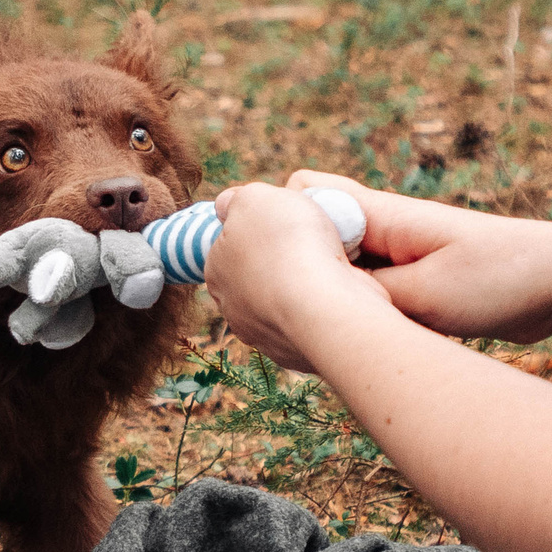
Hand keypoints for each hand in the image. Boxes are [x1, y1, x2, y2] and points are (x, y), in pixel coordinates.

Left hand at [205, 181, 394, 371]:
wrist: (324, 304)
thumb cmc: (289, 243)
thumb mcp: (256, 197)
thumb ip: (236, 199)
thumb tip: (225, 205)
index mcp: (217, 270)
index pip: (232, 245)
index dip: (260, 230)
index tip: (286, 224)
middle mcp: (232, 308)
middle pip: (256, 276)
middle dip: (279, 262)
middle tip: (308, 246)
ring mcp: (263, 336)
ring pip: (281, 304)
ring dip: (300, 289)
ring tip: (327, 270)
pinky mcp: (295, 354)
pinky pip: (307, 324)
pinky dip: (319, 311)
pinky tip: (335, 297)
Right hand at [277, 171, 551, 342]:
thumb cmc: (503, 279)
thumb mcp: (425, 296)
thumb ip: (365, 296)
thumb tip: (309, 302)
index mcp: (381, 214)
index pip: (303, 192)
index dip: (276, 222)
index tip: (261, 265)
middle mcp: (383, 228)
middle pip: (312, 230)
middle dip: (292, 263)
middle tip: (285, 309)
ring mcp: (397, 255)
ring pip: (336, 266)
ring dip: (326, 294)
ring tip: (314, 331)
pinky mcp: (413, 284)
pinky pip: (363, 291)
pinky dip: (352, 312)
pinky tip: (352, 344)